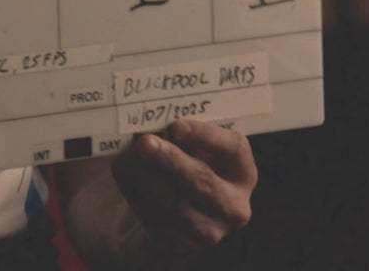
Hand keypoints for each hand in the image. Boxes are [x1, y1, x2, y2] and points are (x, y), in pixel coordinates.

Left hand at [111, 121, 256, 260]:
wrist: (172, 209)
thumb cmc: (185, 162)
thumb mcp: (192, 145)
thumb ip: (180, 133)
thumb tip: (153, 124)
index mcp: (241, 170)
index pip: (234, 149)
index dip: (205, 135)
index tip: (176, 126)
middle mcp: (233, 204)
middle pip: (202, 180)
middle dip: (169, 159)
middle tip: (144, 142)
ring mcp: (210, 230)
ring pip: (171, 202)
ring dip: (142, 176)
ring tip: (127, 156)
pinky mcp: (183, 245)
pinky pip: (153, 217)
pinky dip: (134, 193)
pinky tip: (128, 177)